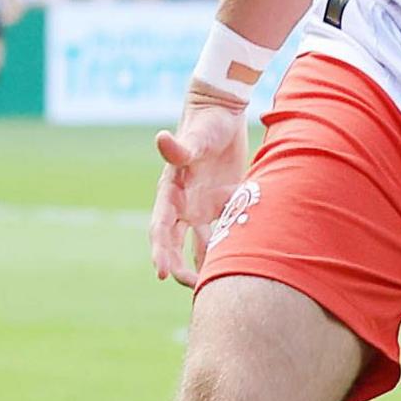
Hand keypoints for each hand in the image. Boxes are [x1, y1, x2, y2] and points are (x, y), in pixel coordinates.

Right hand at [147, 94, 252, 286]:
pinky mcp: (222, 204)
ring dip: (203, 265)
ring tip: (214, 289)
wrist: (223, 112)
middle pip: (175, 244)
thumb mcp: (196, 136)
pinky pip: (223, 233)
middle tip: (193, 289)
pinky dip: (227, 250)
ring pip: (198, 244)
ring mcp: (201, 207)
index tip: (163, 273)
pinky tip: (239, 269)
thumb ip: (181, 147)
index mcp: (170, 192)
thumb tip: (161, 139)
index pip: (161, 228)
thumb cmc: (207, 122)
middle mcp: (182, 204)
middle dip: (179, 267)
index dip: (160, 251)